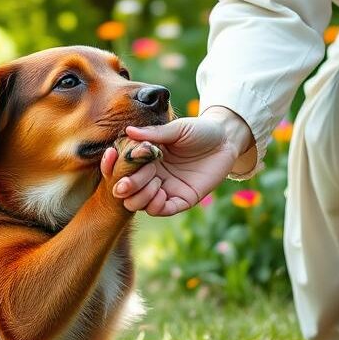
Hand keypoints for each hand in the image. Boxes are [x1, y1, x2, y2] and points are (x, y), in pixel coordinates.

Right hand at [101, 107, 254, 215]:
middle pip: (127, 190)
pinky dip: (156, 206)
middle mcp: (152, 175)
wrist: (225, 140)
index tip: (113, 159)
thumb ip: (154, 133)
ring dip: (141, 196)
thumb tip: (128, 131)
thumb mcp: (176, 129)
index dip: (114, 168)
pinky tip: (161, 193)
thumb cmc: (199, 130)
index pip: (122, 168)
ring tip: (154, 182)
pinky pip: (162, 210)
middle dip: (126, 187)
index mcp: (145, 158)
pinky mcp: (182, 199)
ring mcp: (166, 188)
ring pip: (140, 204)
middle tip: (128, 182)